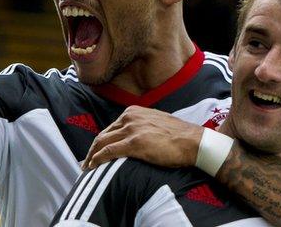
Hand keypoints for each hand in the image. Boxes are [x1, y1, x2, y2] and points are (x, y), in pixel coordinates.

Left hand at [82, 106, 203, 169]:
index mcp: (134, 111)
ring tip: (87, 168)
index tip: (95, 152)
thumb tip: (134, 137)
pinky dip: (98, 159)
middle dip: (92, 149)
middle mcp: (130, 117)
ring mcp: (132, 129)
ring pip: (102, 142)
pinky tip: (93, 167)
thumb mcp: (156, 123)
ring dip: (92, 156)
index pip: (111, 127)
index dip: (101, 141)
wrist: (193, 141)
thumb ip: (142, 126)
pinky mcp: (134, 143)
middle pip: (103, 134)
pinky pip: (109, 151)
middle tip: (86, 162)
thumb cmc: (179, 136)